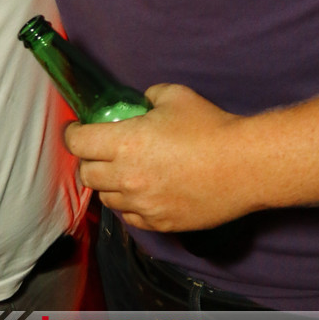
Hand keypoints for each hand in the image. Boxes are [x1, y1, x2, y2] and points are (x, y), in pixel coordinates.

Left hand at [65, 84, 252, 232]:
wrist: (245, 166)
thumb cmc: (209, 126)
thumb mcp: (173, 96)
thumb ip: (148, 97)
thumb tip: (140, 104)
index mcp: (124, 144)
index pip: (78, 143)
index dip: (73, 133)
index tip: (78, 129)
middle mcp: (127, 178)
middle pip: (86, 174)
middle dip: (88, 159)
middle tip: (100, 149)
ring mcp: (143, 205)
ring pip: (106, 198)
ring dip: (108, 184)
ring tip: (122, 171)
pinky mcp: (161, 223)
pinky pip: (130, 217)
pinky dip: (129, 204)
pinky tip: (141, 191)